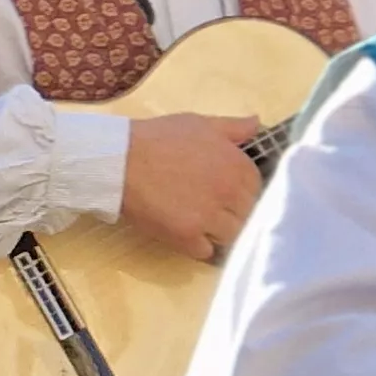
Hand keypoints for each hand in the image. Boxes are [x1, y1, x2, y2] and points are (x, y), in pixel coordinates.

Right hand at [116, 113, 265, 260]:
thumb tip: (256, 123)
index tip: (225, 192)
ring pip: (231, 236)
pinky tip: (185, 234)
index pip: (256, 189)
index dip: (241, 191)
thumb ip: (232, 127)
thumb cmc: (158, 138)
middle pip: (247, 215)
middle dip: (233, 213)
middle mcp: (229, 192)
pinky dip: (198, 246)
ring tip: (199, 223)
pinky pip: (206, 252)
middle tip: (210, 209)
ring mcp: (209, 217)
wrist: (119, 159)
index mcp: (236, 165)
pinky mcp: (187, 236)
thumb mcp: (199, 124)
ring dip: (218, 232)